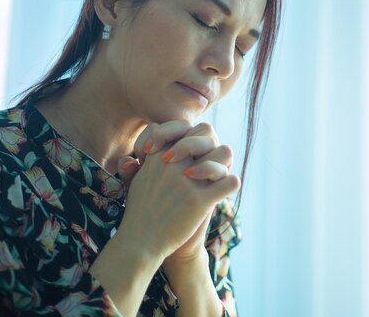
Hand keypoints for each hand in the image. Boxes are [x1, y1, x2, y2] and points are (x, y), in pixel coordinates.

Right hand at [115, 122, 238, 261]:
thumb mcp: (138, 178)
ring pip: (225, 152)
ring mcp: (188, 180)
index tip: (185, 155)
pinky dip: (230, 186)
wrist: (141, 242)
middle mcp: (174, 162)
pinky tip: (220, 193)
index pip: (186, 126)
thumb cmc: (142, 210)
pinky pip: (231, 181)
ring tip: (213, 179)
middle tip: (204, 164)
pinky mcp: (200, 200)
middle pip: (207, 132)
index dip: (191, 137)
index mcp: (159, 153)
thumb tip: (156, 142)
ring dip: (223, 164)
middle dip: (210, 145)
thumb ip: (150, 159)